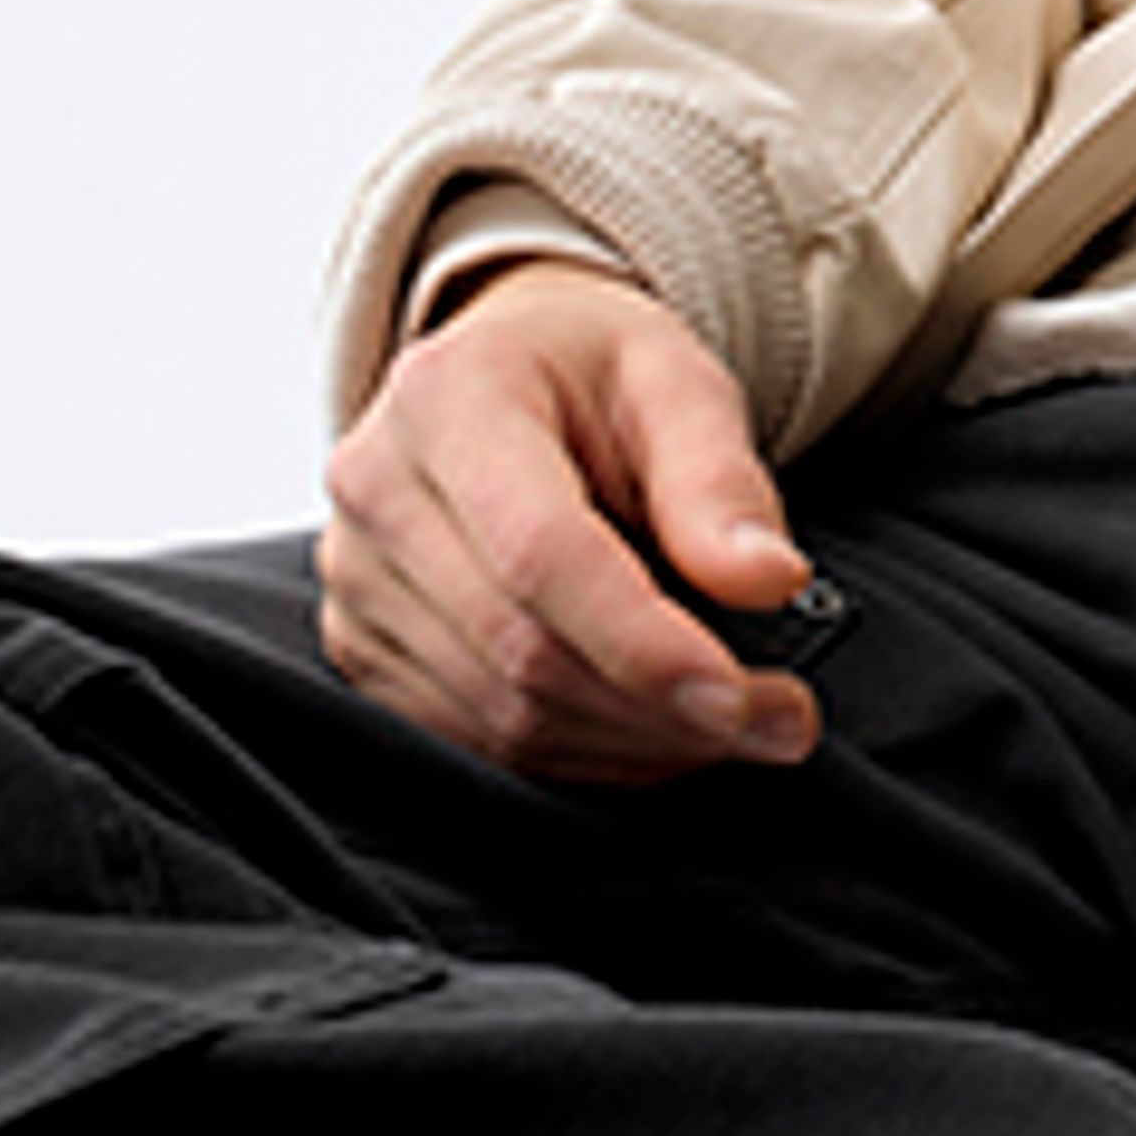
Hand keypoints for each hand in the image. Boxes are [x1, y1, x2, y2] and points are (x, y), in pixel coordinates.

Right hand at [318, 258, 820, 782]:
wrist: (514, 378)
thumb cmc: (597, 378)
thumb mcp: (680, 384)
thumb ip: (721, 483)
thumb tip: (769, 580)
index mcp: (448, 397)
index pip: (539, 552)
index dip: (639, 641)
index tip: (736, 696)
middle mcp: (376, 489)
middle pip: (519, 648)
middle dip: (663, 708)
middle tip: (781, 722)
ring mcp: (354, 581)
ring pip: (500, 715)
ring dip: (636, 744)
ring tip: (739, 722)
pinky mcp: (362, 650)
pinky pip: (475, 743)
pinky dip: (585, 757)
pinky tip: (657, 729)